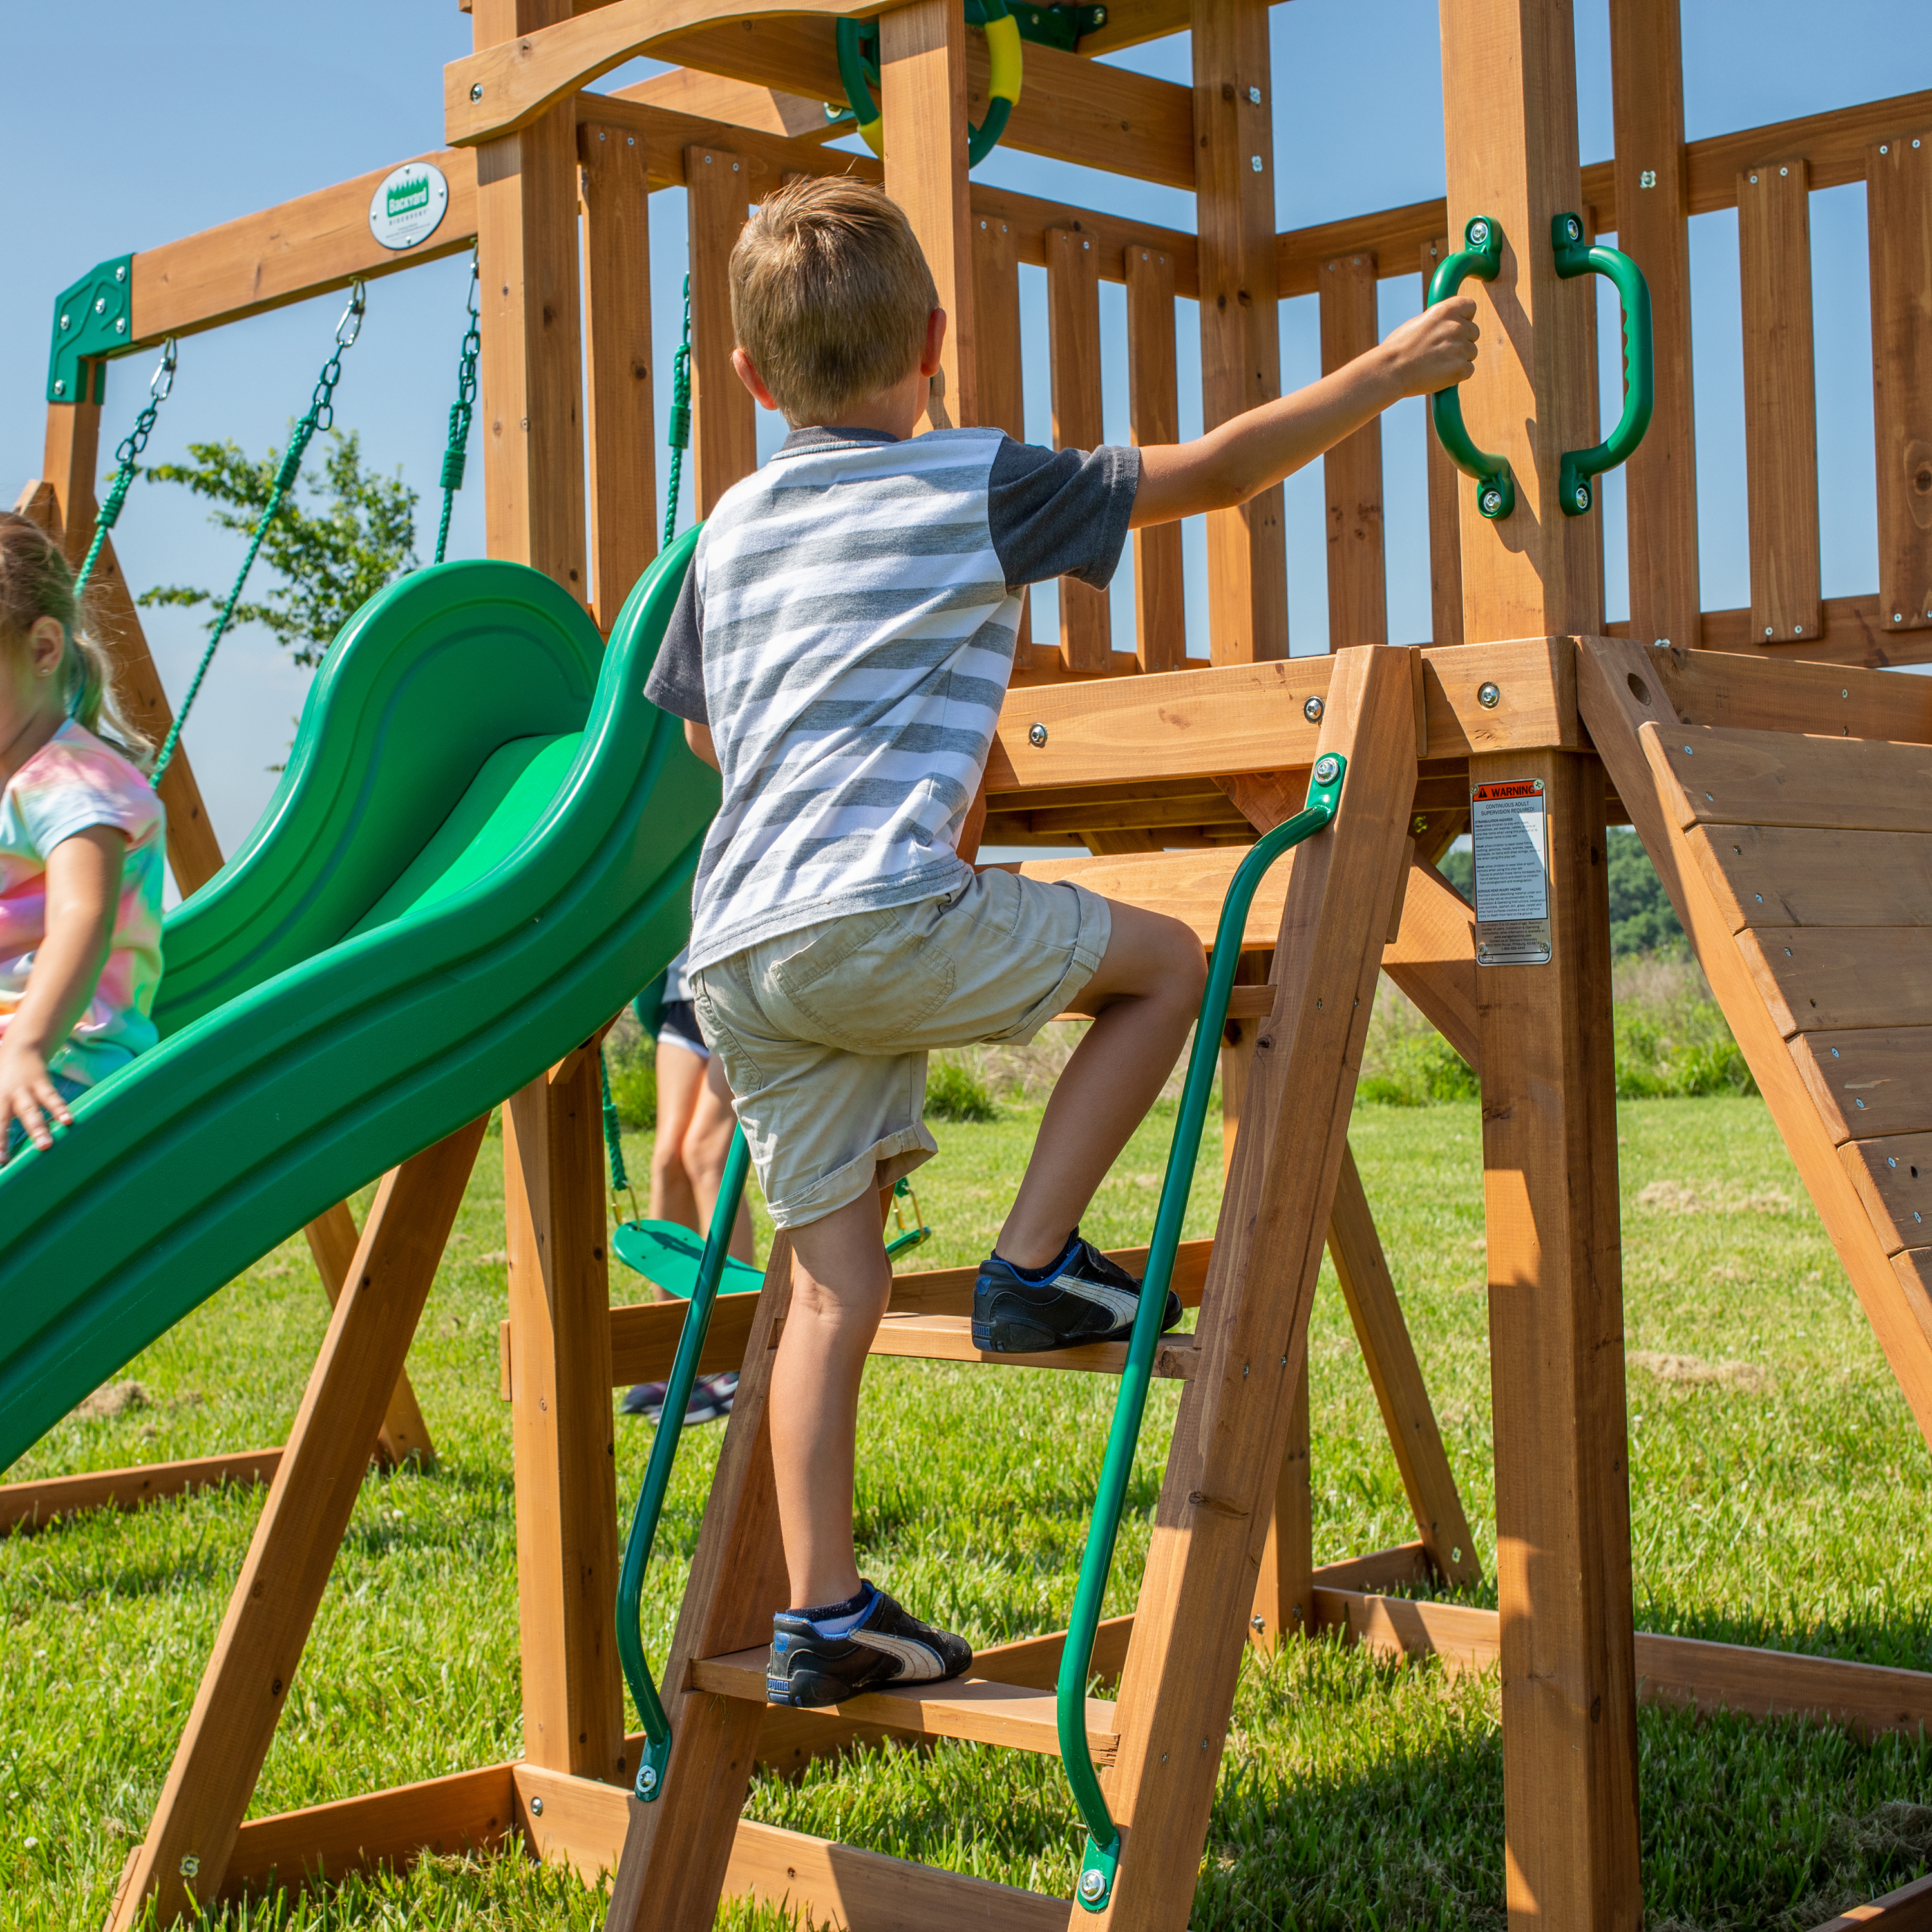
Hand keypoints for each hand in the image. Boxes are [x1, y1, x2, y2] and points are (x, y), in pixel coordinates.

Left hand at [0, 1036, 69, 1155]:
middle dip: (4, 1138)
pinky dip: (60, 1109)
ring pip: (30, 1111)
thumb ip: (2, 1114)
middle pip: (4, 1119)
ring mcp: (24, 1089)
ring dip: (37, 1128)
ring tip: (46, 1145)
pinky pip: (51, 1098)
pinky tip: (68, 1121)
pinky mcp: (42, 1083)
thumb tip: (1, 1135)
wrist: (20, 1048)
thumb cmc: (4, 1080)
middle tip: (5, 1159)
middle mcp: (6, 1095)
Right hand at [1378, 296, 1478, 398]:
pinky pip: (1469, 370)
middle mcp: (1456, 326)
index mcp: (1445, 310)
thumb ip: (1439, 322)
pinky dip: (1458, 374)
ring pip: (1471, 352)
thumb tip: (1449, 325)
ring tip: (1437, 364)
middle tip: (1442, 351)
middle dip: (1462, 341)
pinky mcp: (1460, 369)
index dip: (1465, 317)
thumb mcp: (1419, 323)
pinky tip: (1440, 374)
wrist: (1390, 370)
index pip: (1470, 307)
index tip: (1457, 326)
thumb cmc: (1398, 348)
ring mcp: (1460, 348)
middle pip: (1474, 332)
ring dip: (1459, 359)